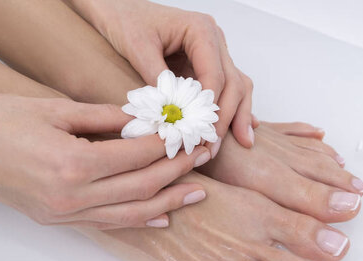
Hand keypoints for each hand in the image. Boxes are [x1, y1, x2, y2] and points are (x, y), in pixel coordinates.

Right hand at [0, 95, 210, 228]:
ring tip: (196, 190)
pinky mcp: (57, 220)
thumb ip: (103, 118)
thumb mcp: (54, 108)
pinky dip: (137, 220)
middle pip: (141, 188)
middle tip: (203, 157)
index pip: (137, 156)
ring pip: (130, 213)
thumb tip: (142, 121)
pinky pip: (107, 224)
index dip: (168, 145)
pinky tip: (161, 214)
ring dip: (167, 201)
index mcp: (71, 164)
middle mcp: (71, 197)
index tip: (189, 134)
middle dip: (178, 172)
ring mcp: (64, 214)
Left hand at [68, 0, 257, 155]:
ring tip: (243, 142)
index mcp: (200, 30)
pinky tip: (243, 128)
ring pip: (237, 86)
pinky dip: (235, 108)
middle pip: (233, 83)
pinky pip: (227, 87)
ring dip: (239, 115)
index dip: (211, 107)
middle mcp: (214, 40)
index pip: (215, 75)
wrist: (119, 10)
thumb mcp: (137, 48)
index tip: (203, 132)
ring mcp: (214, 53)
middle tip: (213, 145)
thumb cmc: (127, 21)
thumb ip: (156, 77)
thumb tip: (172, 112)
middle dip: (227, 117)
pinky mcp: (207, 65)